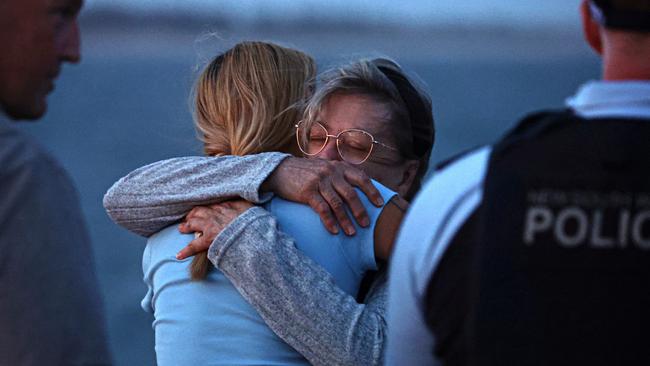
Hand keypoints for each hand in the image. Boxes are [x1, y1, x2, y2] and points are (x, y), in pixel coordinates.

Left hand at [175, 200, 253, 259]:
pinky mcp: (209, 238)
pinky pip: (194, 245)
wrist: (252, 235)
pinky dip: (186, 251)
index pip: (213, 204)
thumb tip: (247, 200)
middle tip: (189, 216)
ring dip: (187, 225)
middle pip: (200, 210)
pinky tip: (179, 255)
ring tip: (181, 228)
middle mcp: (216, 213)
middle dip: (193, 213)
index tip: (204, 208)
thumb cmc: (254, 222)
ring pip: (193, 222)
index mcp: (227, 205)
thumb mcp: (252, 208)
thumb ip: (245, 204)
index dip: (206, 207)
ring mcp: (211, 225)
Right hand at [261, 157, 383, 235]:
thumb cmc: (305, 172)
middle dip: (360, 211)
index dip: (372, 191)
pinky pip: (322, 209)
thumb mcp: (324, 167)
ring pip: (337, 204)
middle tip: (366, 225)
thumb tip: (358, 186)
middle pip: (351, 194)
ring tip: (352, 233)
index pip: (361, 178)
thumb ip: (339, 174)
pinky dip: (329, 221)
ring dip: (346, 220)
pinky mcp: (307, 191)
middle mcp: (331, 172)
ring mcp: (319, 181)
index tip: (380, 204)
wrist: (279, 170)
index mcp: (338, 166)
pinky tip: (334, 231)